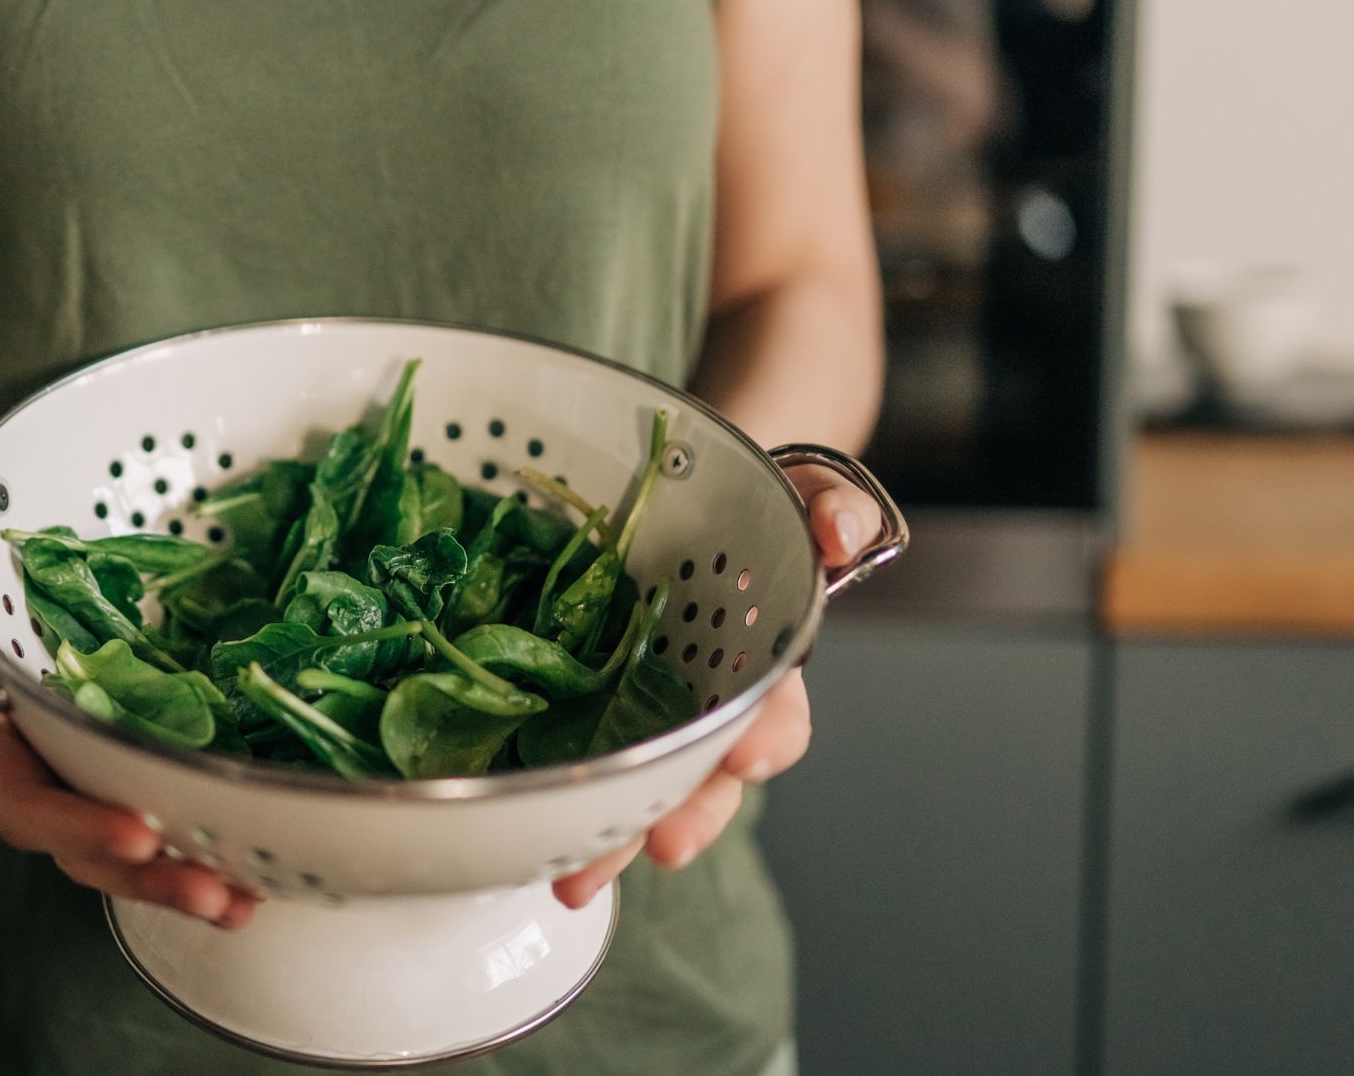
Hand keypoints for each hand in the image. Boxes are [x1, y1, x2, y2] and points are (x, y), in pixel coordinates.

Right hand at [0, 510, 258, 928]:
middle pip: (74, 844)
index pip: (17, 795)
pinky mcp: (94, 748)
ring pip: (112, 840)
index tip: (138, 836)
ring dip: (176, 874)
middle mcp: (14, 761)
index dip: (74, 824)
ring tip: (244, 900)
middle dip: (142, 875)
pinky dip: (189, 836)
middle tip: (216, 896)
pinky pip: (139, 803)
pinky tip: (246, 859)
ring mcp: (57, 761)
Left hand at [550, 461, 882, 907]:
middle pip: (702, 776)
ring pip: (635, 788)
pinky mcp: (582, 705)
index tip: (752, 756)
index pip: (777, 711)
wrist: (682, 501)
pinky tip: (528, 836)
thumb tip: (840, 534)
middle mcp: (703, 703)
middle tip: (664, 845)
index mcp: (759, 665)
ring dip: (613, 837)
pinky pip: (574, 760)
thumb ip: (828, 505)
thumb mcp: (799, 492)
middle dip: (687, 815)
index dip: (768, 736)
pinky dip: (558, 801)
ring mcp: (641, 710)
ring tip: (580, 876)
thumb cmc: (745, 508)